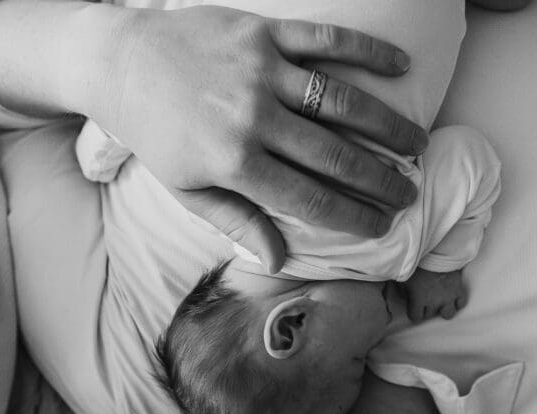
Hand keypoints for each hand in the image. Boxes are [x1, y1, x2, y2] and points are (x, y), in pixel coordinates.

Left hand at [87, 5, 427, 271]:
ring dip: (387, 124)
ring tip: (416, 144)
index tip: (382, 225)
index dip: (353, 216)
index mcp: (234, 163)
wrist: (120, 63)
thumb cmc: (155, 133)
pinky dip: (367, 50)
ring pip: (341, 101)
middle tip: (409, 193)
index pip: (309, 198)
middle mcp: (253, 118)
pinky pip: (325, 40)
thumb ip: (236, 221)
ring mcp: (261, 71)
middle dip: (380, 180)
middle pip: (335, 156)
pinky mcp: (263, 32)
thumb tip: (278, 259)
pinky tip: (401, 64)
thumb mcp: (186, 188)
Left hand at [400, 268, 468, 321]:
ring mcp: (448, 297)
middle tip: (426, 298)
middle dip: (427, 308)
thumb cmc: (418, 262)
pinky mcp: (458, 290)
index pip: (415, 317)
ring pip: (447, 314)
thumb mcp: (404, 276)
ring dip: (443, 309)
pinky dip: (457, 302)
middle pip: (429, 314)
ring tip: (440, 302)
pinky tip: (452, 297)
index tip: (414, 306)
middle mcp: (434, 302)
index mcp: (418, 300)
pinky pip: (461, 304)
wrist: (437, 250)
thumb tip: (404, 295)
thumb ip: (402, 289)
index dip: (414, 311)